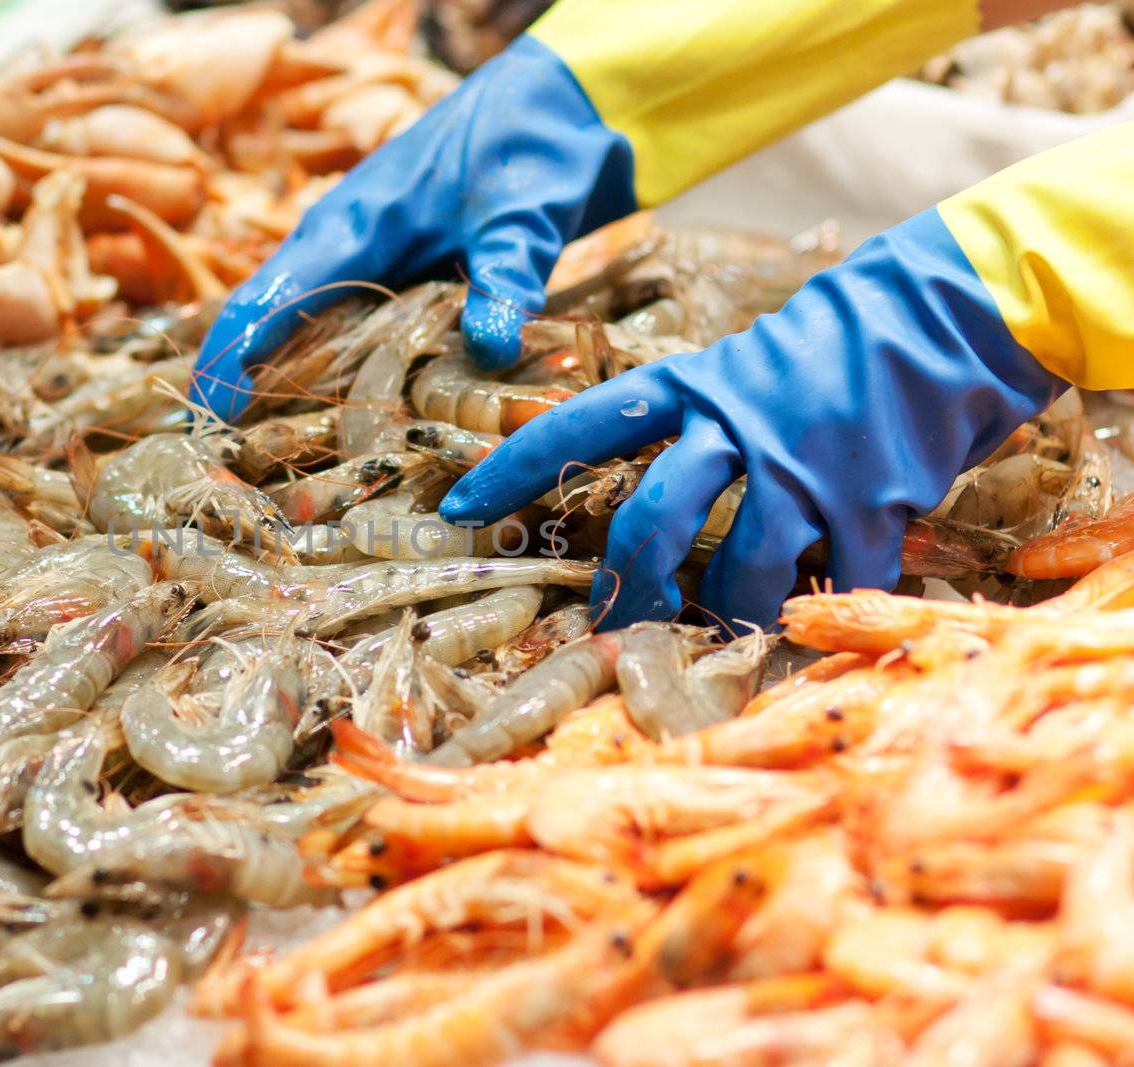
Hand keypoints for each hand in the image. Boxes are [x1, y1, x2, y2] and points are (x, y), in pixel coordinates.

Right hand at [188, 35, 635, 422]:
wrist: (554, 101)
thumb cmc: (532, 147)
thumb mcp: (528, 215)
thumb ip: (507, 278)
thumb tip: (492, 350)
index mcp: (356, 226)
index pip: (268, 298)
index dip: (233, 360)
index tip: (211, 420)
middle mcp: (340, 244)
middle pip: (264, 321)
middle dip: (237, 387)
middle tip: (224, 461)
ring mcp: (359, 256)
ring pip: (296, 329)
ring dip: (276, 387)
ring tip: (257, 460)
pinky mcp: (388, 270)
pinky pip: (337, 328)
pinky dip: (324, 373)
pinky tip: (327, 424)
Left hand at [439, 209, 1064, 629]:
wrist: (948, 309)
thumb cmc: (838, 343)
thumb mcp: (751, 365)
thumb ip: (703, 426)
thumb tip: (665, 502)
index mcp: (694, 384)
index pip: (582, 426)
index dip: (514, 469)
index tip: (456, 508)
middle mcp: (736, 425)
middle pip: (651, 521)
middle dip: (628, 588)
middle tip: (614, 632)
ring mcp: (801, 465)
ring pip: (738, 570)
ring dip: (727, 616)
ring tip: (726, 636)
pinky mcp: (869, 499)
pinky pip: (833, 579)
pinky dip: (823, 606)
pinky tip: (819, 613)